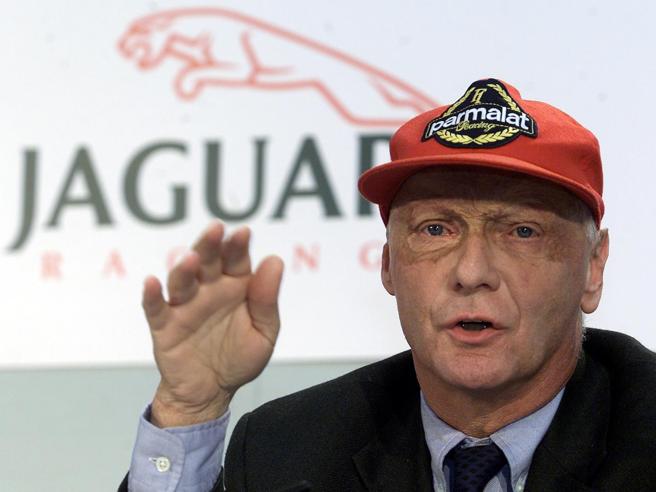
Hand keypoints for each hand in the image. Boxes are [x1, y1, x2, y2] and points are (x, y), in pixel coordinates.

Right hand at [143, 223, 283, 426]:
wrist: (211, 393)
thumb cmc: (239, 358)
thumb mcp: (263, 332)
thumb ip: (267, 300)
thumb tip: (275, 261)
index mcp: (235, 286)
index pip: (236, 260)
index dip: (238, 246)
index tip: (244, 233)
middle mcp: (208, 290)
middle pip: (207, 262)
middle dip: (210, 245)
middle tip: (216, 229)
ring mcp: (184, 306)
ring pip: (181, 280)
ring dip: (184, 267)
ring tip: (191, 258)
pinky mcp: (164, 325)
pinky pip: (155, 308)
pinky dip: (151, 295)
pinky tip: (151, 282)